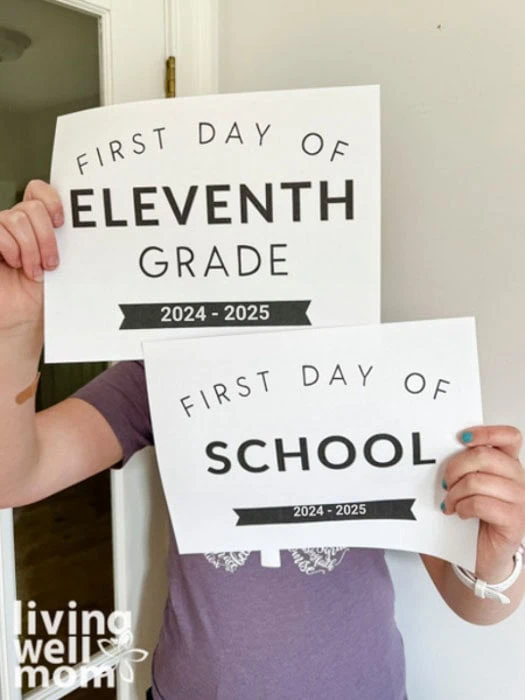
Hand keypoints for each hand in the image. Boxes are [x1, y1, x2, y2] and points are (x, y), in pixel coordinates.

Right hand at [0, 180, 62, 332]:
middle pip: (31, 208)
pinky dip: (10, 248)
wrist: (24, 316)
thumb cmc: (43, 292)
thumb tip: (83, 224)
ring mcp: (0, 231)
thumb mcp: (61, 263)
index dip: (51, 200)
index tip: (62, 224)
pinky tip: (15, 264)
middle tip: (51, 263)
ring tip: (34, 270)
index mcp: (35, 222)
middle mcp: (16, 223)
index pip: (38, 190)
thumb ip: (65, 240)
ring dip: (30, 248)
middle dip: (46, 237)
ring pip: (15, 218)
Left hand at [443, 426, 524, 581]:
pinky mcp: (515, 522)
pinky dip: (464, 507)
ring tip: (451, 503)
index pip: (509, 436)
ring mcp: (521, 501)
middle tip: (445, 484)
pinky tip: (461, 514)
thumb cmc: (471, 518)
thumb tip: (439, 447)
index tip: (461, 438)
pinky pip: (482, 503)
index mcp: (508, 465)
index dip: (486, 432)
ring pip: (479, 481)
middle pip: (485, 456)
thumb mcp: (466, 485)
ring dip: (456, 493)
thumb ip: (464, 465)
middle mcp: (519, 480)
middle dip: (455, 468)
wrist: (478, 557)